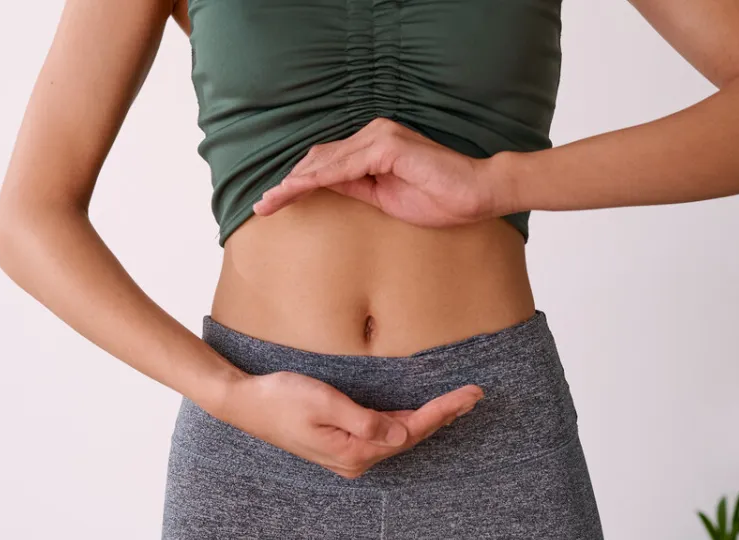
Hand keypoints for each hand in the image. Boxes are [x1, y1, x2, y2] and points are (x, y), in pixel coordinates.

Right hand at [213, 370, 483, 478]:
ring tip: (458, 403)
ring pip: (400, 436)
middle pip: (411, 436)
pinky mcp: (343, 443)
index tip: (468, 395)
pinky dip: (407, 422)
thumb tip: (401, 435)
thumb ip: (364, 421)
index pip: (411, 431)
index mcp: (354, 451)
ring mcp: (349, 454)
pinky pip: (384, 434)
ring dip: (429, 419)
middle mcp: (356, 459)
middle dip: (444, 415)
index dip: (442, 412)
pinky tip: (421, 413)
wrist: (245, 404)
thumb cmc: (281, 398)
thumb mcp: (324, 403)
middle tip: (474, 395)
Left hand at [253, 117, 508, 228]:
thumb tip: (325, 188)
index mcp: (375, 145)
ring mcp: (380, 137)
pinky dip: (317, 180)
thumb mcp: (386, 198)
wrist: (476, 194)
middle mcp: (374, 134)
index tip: (275, 203)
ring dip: (294, 183)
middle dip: (289, 183)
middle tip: (262, 205)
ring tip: (270, 202)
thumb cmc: (439, 198)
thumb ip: (357, 188)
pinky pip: (343, 167)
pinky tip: (296, 192)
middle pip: (319, 158)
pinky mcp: (388, 147)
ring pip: (325, 162)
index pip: (327, 163)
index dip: (299, 182)